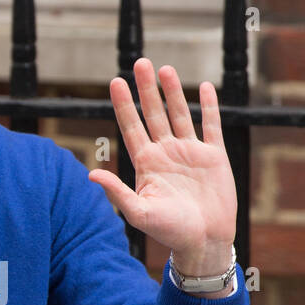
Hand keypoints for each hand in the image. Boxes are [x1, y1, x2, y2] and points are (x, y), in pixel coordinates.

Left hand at [88, 58, 236, 278]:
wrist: (204, 242)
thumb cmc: (169, 232)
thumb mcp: (139, 212)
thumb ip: (117, 192)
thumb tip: (90, 174)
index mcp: (146, 163)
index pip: (131, 126)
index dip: (124, 105)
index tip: (115, 82)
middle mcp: (166, 153)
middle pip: (154, 113)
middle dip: (147, 89)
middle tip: (140, 62)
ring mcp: (190, 152)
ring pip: (180, 114)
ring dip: (173, 92)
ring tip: (165, 68)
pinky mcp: (214, 156)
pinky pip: (211, 126)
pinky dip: (208, 107)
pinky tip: (204, 87)